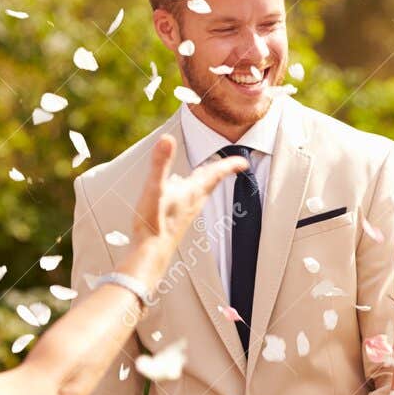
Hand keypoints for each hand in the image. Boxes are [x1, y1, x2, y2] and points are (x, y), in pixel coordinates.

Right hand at [125, 136, 248, 284]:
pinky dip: (189, 192)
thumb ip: (160, 163)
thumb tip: (167, 139)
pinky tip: (179, 195)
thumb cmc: (153, 223)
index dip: (230, 165)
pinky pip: (188, 202)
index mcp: (192, 191)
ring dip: (205, 182)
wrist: (150, 254)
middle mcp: (193, 202)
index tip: (243, 162)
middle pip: (210, 182)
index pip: (216, 174)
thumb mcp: (154, 188)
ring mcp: (186, 213)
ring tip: (207, 174)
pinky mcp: (177, 221)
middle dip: (219, 171)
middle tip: (229, 165)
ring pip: (200, 192)